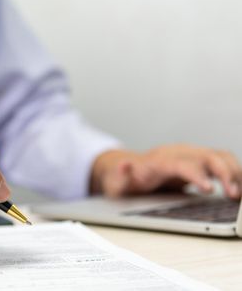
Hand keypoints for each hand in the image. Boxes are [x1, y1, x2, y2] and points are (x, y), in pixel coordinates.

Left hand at [90, 144, 241, 198]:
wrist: (128, 171)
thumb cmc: (126, 180)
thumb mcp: (117, 183)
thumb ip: (121, 176)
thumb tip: (123, 165)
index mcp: (159, 161)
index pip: (181, 164)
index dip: (196, 175)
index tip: (209, 189)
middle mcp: (177, 153)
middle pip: (206, 156)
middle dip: (223, 173)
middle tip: (232, 194)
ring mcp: (190, 155)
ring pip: (218, 156)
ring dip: (233, 172)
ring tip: (238, 193)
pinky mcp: (198, 162)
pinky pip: (222, 162)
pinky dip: (233, 172)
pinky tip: (238, 188)